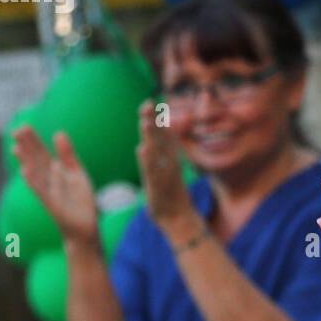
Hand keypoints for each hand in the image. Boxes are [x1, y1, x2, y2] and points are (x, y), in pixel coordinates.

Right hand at [11, 125, 98, 244]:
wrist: (84, 227)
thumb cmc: (80, 201)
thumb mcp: (76, 173)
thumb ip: (67, 154)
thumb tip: (58, 132)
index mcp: (54, 171)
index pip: (41, 153)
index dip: (33, 140)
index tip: (23, 126)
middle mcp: (48, 180)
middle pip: (36, 160)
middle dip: (27, 146)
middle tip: (16, 130)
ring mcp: (48, 192)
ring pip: (35, 174)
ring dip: (26, 162)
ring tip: (16, 148)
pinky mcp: (52, 204)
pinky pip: (41, 191)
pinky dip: (33, 181)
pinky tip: (25, 171)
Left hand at [136, 100, 196, 233]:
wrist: (178, 218)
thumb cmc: (168, 193)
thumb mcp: (165, 170)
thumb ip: (161, 155)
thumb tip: (154, 141)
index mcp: (167, 158)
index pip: (161, 134)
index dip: (154, 118)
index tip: (147, 102)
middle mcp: (168, 163)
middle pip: (159, 138)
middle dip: (152, 120)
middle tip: (146, 103)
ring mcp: (164, 174)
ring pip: (157, 152)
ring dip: (151, 136)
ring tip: (144, 122)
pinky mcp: (159, 187)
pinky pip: (153, 172)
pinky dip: (148, 160)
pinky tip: (141, 150)